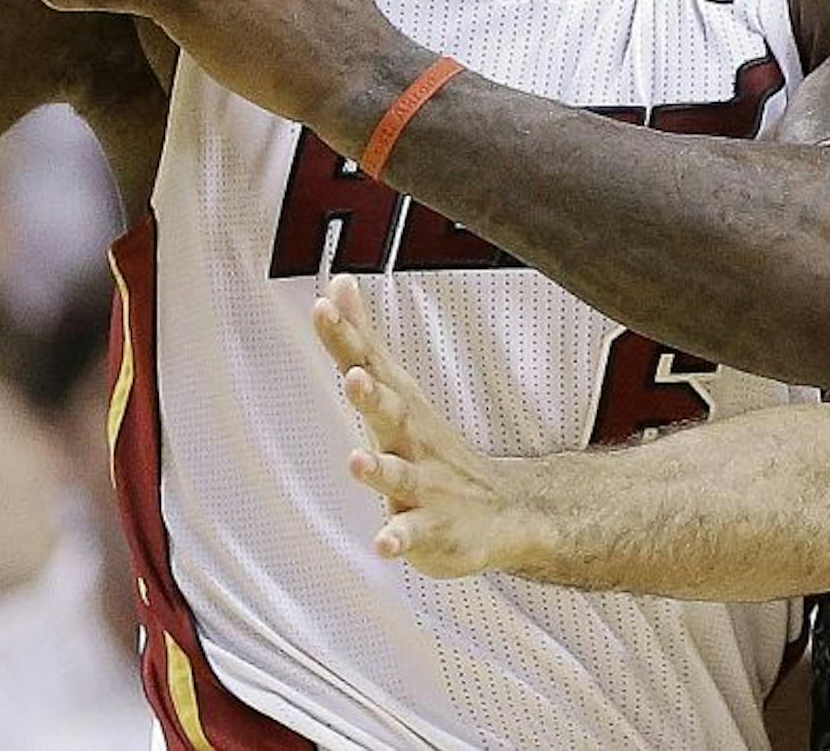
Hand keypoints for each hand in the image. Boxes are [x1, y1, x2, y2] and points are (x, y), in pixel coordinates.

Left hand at [311, 274, 539, 577]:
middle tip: (355, 376)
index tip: (324, 306)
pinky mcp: (432, 529)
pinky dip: (399, 538)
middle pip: (392, 414)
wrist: (505, 512)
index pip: (370, 364)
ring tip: (358, 462)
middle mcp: (413, 441)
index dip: (347, 338)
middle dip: (372, 396)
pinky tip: (383, 543)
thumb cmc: (434, 448)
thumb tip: (339, 285)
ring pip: (401, 476)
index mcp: (400, 407)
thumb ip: (365, 340)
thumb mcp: (399, 390)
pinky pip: (413, 535)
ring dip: (379, 469)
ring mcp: (425, 485)